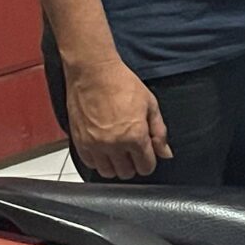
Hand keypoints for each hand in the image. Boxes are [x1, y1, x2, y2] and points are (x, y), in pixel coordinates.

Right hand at [66, 59, 170, 180]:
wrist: (93, 71)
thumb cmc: (121, 83)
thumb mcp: (150, 104)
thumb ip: (159, 132)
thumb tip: (165, 153)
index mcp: (135, 136)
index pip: (145, 166)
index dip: (148, 161)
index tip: (146, 154)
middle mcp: (114, 144)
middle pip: (127, 172)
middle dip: (133, 164)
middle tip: (132, 151)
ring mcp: (94, 144)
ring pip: (108, 172)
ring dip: (115, 165)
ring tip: (117, 152)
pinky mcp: (79, 141)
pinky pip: (90, 163)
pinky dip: (97, 160)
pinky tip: (102, 148)